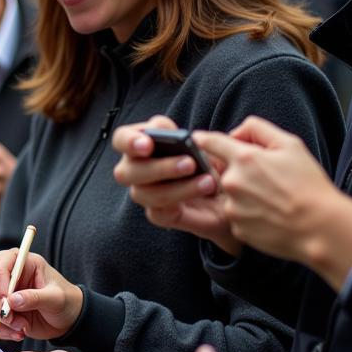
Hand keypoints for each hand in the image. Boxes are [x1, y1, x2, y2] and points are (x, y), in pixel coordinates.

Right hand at [0, 247, 82, 341]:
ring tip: (21, 328)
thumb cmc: (66, 301)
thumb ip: (35, 298)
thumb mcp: (56, 298)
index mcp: (24, 263)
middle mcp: (10, 275)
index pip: (2, 264)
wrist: (68, 320)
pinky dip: (0, 330)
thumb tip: (12, 300)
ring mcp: (4, 292)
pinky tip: (18, 334)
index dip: (0, 281)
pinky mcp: (2, 310)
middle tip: (5, 318)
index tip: (5, 300)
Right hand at [111, 116, 238, 254]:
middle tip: (189, 163)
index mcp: (142, 143)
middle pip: (126, 172)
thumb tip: (180, 138)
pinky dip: (180, 202)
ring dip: (176, 187)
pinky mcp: (159, 214)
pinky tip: (202, 193)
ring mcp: (144, 193)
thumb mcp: (204, 141)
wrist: (230, 188)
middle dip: (158, 168)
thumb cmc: (212, 158)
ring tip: (208, 181)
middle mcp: (136, 168)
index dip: (128, 141)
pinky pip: (158, 213)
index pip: (121, 139)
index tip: (147, 144)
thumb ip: (184, 137)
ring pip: (142, 194)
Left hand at [195, 117, 351, 290]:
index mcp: (244, 158)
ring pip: (232, 195)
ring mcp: (232, 206)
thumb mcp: (291, 145)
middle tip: (267, 180)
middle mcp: (232, 182)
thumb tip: (236, 133)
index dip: (202, 139)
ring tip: (272, 200)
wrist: (320, 228)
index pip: (211, 142)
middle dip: (240, 172)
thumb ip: (258, 130)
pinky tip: (270, 215)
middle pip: (224, 171)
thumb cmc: (308, 185)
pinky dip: (250, 214)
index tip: (196, 138)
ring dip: (245, 195)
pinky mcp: (236, 227)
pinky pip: (238, 215)